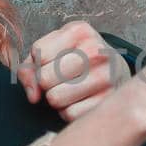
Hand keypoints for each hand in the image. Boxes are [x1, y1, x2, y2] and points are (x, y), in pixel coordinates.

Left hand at [17, 20, 131, 121]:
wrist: (116, 70)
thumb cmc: (76, 59)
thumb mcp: (52, 50)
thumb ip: (29, 68)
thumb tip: (33, 97)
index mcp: (80, 31)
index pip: (38, 54)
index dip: (38, 63)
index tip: (53, 62)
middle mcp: (96, 50)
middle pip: (44, 78)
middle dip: (46, 83)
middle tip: (61, 79)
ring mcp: (106, 77)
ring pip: (54, 98)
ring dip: (56, 98)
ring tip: (71, 89)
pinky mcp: (107, 102)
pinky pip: (69, 114)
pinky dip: (69, 111)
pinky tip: (81, 100)